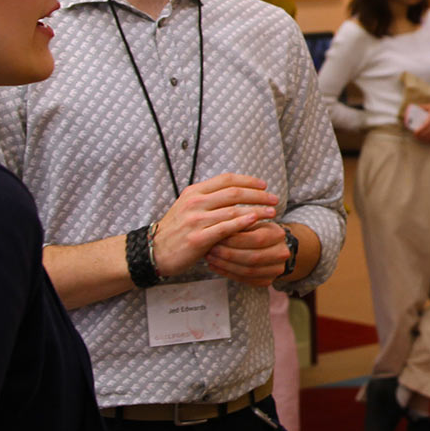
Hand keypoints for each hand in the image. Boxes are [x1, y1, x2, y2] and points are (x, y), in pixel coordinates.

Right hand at [151, 173, 277, 276]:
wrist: (154, 251)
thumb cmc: (176, 229)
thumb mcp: (187, 206)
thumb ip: (208, 197)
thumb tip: (234, 190)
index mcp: (194, 191)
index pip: (226, 179)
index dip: (248, 181)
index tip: (264, 186)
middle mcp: (195, 202)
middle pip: (234, 193)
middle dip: (258, 195)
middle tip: (274, 199)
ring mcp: (196, 220)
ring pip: (233, 210)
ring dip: (257, 210)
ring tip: (272, 213)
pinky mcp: (198, 238)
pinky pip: (225, 228)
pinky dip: (243, 223)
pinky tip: (255, 222)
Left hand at [206, 221, 292, 286]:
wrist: (270, 246)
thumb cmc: (255, 230)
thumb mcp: (250, 222)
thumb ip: (238, 224)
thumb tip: (218, 228)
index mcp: (279, 234)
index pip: (257, 239)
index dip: (236, 240)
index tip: (217, 236)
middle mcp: (282, 253)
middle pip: (253, 257)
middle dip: (229, 254)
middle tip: (211, 249)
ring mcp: (276, 269)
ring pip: (248, 271)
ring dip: (226, 265)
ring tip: (210, 258)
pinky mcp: (267, 281)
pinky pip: (245, 280)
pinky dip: (227, 274)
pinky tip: (215, 267)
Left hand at [412, 101, 429, 143]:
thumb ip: (422, 107)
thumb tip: (413, 107)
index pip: (426, 125)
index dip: (420, 130)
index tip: (415, 132)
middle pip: (428, 132)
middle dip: (421, 135)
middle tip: (416, 135)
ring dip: (425, 138)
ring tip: (420, 138)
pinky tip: (426, 139)